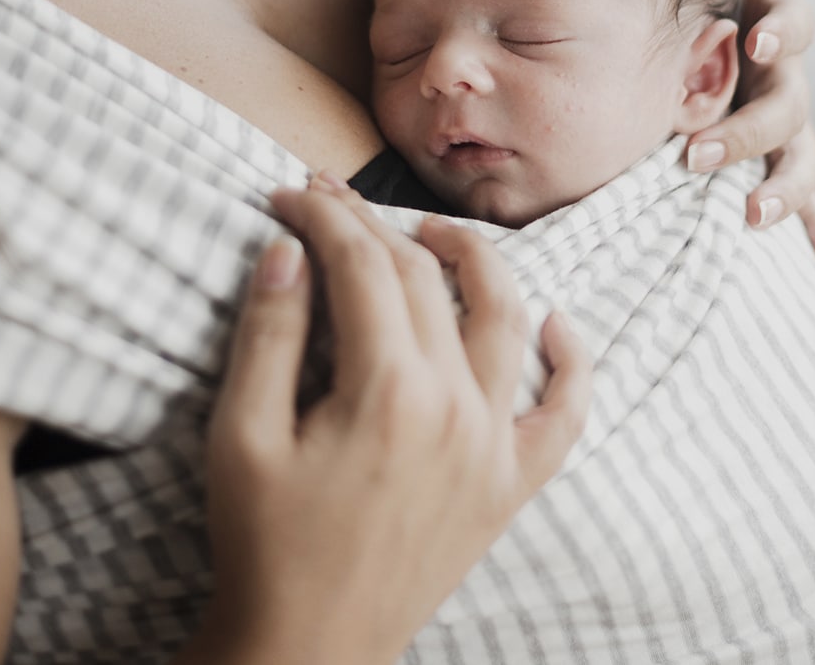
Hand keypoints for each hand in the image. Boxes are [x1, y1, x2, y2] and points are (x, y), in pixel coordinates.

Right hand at [194, 177, 590, 664]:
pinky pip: (564, 417)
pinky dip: (572, 364)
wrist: (309, 651)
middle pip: (423, 278)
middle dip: (372, 224)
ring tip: (433, 231)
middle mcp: (454, 406)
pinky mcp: (509, 486)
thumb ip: (270, 332)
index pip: (361, 264)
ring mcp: (491, 446)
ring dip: (474, 259)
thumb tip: (288, 247)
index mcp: (386, 390)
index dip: (323, 217)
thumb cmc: (265, 546)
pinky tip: (559, 323)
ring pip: (503, 318)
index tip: (290, 196)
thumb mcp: (242, 436)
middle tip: (330, 199)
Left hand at [686, 0, 814, 267]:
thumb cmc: (706, 11)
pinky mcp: (780, 164)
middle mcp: (787, 79)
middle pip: (790, 105)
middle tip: (698, 154)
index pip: (796, 25)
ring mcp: (787, 128)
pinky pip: (808, 199)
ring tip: (751, 213)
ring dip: (782, 187)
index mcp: (773, 30)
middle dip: (749, 131)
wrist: (695, 50)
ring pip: (801, 158)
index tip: (756, 42)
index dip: (782, 32)